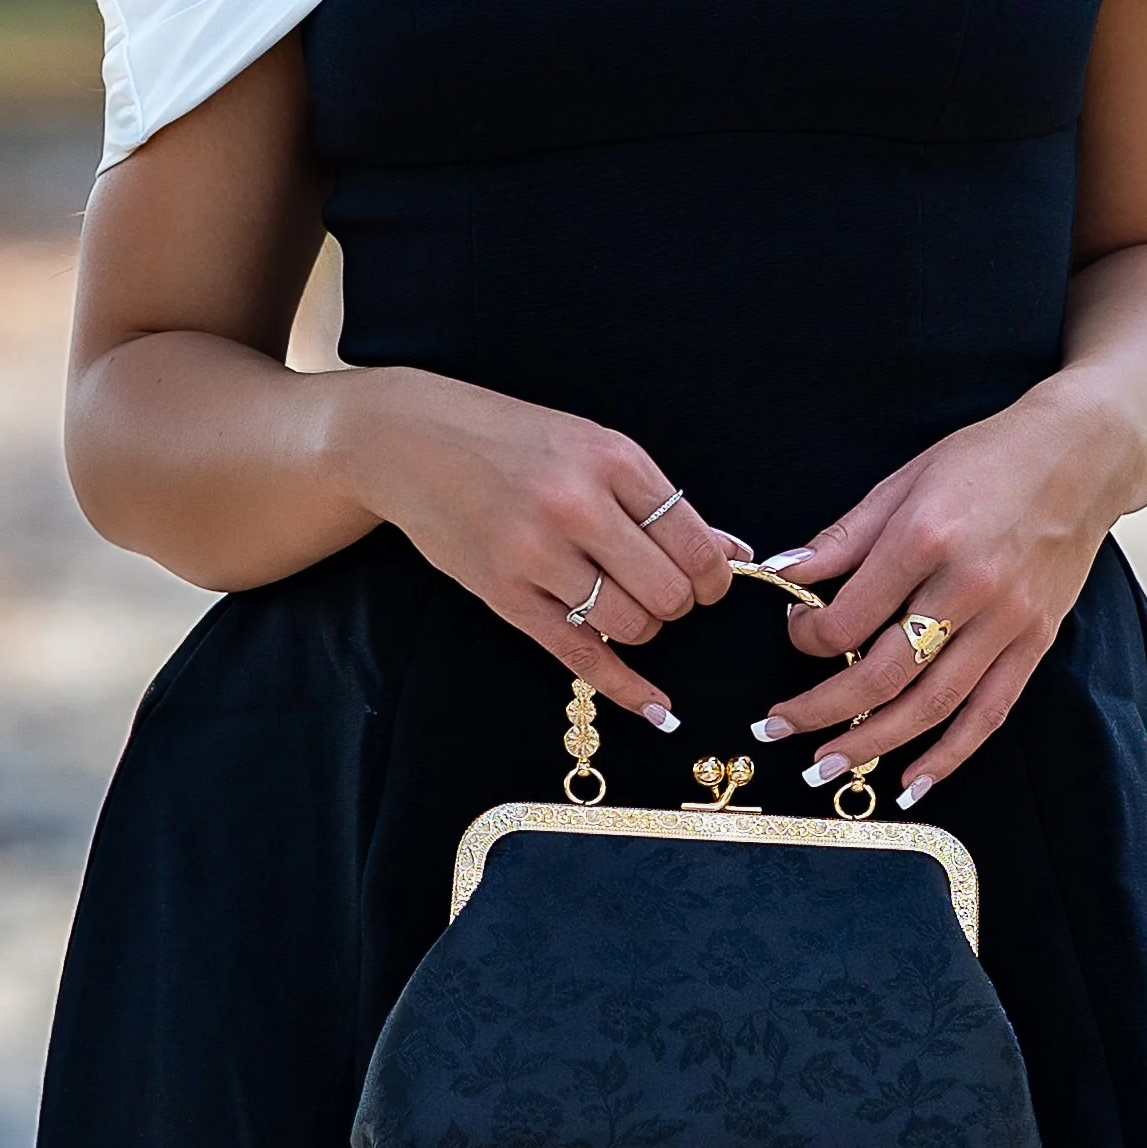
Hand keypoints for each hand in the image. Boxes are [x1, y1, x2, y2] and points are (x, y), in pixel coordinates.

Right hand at [339, 368, 741, 723]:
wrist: (412, 441)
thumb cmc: (511, 439)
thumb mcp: (592, 446)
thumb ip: (658, 501)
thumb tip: (733, 552)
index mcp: (611, 458)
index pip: (694, 540)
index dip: (714, 575)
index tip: (709, 583)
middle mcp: (577, 505)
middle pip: (667, 591)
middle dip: (678, 605)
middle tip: (664, 595)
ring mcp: (536, 553)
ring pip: (630, 625)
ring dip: (642, 629)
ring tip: (624, 607)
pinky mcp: (504, 593)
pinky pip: (580, 654)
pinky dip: (625, 687)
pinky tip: (654, 708)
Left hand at [744, 384, 1131, 803]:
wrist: (1082, 453)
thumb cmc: (989, 459)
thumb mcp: (904, 480)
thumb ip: (844, 536)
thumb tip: (784, 573)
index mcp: (925, 539)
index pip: (849, 618)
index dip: (809, 638)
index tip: (797, 634)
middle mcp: (967, 587)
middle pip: (884, 674)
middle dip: (822, 711)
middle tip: (779, 729)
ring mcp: (1007, 620)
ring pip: (933, 704)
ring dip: (874, 744)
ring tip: (827, 769)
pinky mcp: (1036, 641)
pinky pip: (990, 711)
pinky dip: (951, 754)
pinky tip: (914, 781)